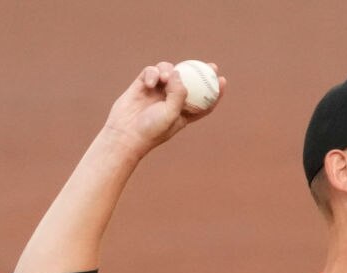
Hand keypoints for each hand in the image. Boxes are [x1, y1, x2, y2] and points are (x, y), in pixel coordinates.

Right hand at [101, 61, 226, 158]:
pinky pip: (151, 71)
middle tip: (211, 66)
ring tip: (165, 79)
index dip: (214, 91)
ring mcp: (157, 91)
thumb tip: (180, 73)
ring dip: (170, 70)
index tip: (222, 81)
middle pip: (189, 82)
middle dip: (200, 73)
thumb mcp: (171, 114)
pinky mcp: (142, 85)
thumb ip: (179, 94)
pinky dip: (152, 73)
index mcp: (183, 113)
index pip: (203, 101)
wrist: (125, 133)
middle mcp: (171, 100)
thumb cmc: (151, 129)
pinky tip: (150, 82)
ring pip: (170, 72)